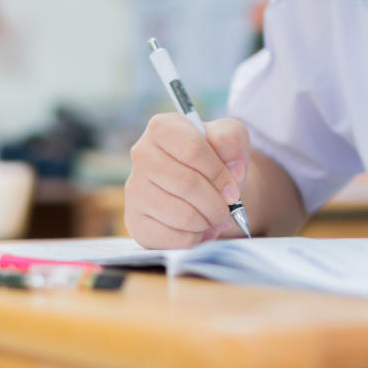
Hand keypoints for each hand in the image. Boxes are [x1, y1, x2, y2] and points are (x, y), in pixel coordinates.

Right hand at [125, 115, 249, 248]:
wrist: (199, 184)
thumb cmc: (213, 159)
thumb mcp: (229, 138)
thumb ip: (232, 141)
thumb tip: (232, 169)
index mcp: (162, 128)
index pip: (192, 150)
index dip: (218, 173)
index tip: (232, 188)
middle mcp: (141, 155)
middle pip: (187, 185)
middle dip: (217, 203)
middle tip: (226, 208)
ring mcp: (134, 190)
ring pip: (182, 215)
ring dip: (207, 221)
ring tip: (212, 217)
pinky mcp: (135, 221)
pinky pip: (174, 238)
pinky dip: (195, 238)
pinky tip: (197, 228)